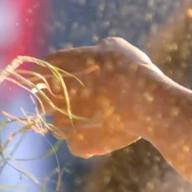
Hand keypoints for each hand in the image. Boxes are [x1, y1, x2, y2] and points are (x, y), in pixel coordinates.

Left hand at [40, 38, 164, 156]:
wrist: (147, 103)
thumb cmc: (134, 71)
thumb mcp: (117, 48)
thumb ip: (99, 49)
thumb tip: (98, 49)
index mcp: (61, 70)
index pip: (43, 70)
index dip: (52, 75)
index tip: (65, 81)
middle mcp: (55, 96)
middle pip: (47, 101)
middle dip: (60, 103)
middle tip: (84, 103)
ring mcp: (64, 121)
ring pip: (62, 124)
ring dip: (75, 123)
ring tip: (101, 119)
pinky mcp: (76, 143)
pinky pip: (77, 144)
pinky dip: (88, 142)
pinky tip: (106, 134)